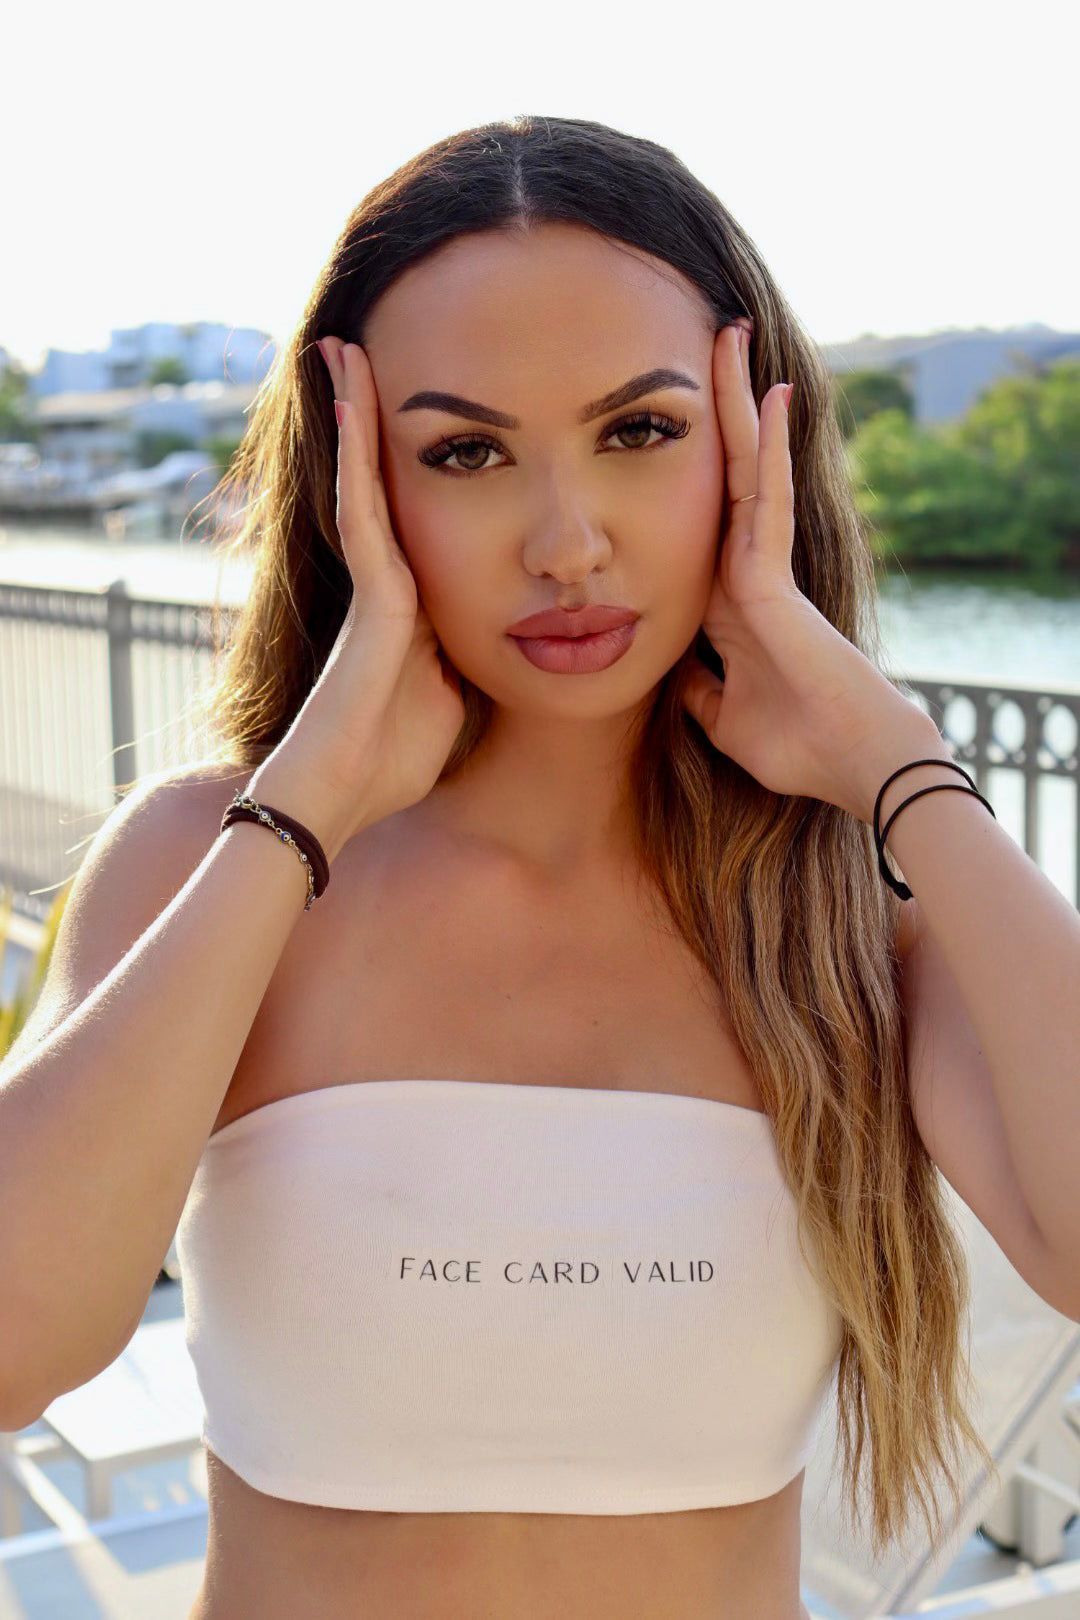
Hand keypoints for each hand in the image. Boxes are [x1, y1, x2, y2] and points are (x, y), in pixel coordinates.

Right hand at [257, 337, 464, 849]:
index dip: (420, 460)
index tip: (426, 415)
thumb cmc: (396, 757)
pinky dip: (358, 451)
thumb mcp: (454, 696)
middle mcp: (390, 578)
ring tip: (347, 347)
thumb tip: (506, 643)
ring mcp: (377, 581)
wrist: (348, 791)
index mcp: (416, 600)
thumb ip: (467, 659)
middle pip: (385, 480)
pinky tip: (355, 399)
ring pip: (366, 477)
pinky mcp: (372, 591)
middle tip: (367, 351)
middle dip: (375, 419)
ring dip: (356, 412)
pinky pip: (365, 507)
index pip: (421, 511)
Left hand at [680, 321, 934, 821]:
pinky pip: (768, 497)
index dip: (687, 472)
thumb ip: (698, 689)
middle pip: (725, 477)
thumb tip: (675, 675)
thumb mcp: (721, 718)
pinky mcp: (773, 575)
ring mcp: (763, 567)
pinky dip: (770, 446)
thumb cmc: (795, 747)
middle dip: (716, 414)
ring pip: (747, 469)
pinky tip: (770, 394)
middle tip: (706, 345)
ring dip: (739, 405)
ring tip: (730, 338)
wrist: (849, 763)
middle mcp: (746, 573)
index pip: (699, 522)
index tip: (665, 429)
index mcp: (727, 604)